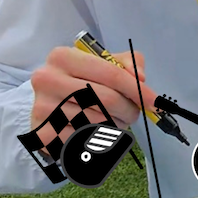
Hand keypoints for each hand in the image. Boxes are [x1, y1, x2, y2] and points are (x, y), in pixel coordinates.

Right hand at [30, 46, 158, 140]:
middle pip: (108, 100)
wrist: (45, 104)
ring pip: (100, 122)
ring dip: (116, 125)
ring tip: (113, 119)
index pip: (111, 74)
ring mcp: (43, 108)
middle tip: (134, 113)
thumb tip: (140, 78)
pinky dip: (100, 138)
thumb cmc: (78, 80)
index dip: (137, 89)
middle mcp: (48, 80)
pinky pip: (87, 140)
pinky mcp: (44, 134)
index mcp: (63, 57)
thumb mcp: (99, 63)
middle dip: (129, 109)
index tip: (154, 102)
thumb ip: (125, 64)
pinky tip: (97, 131)